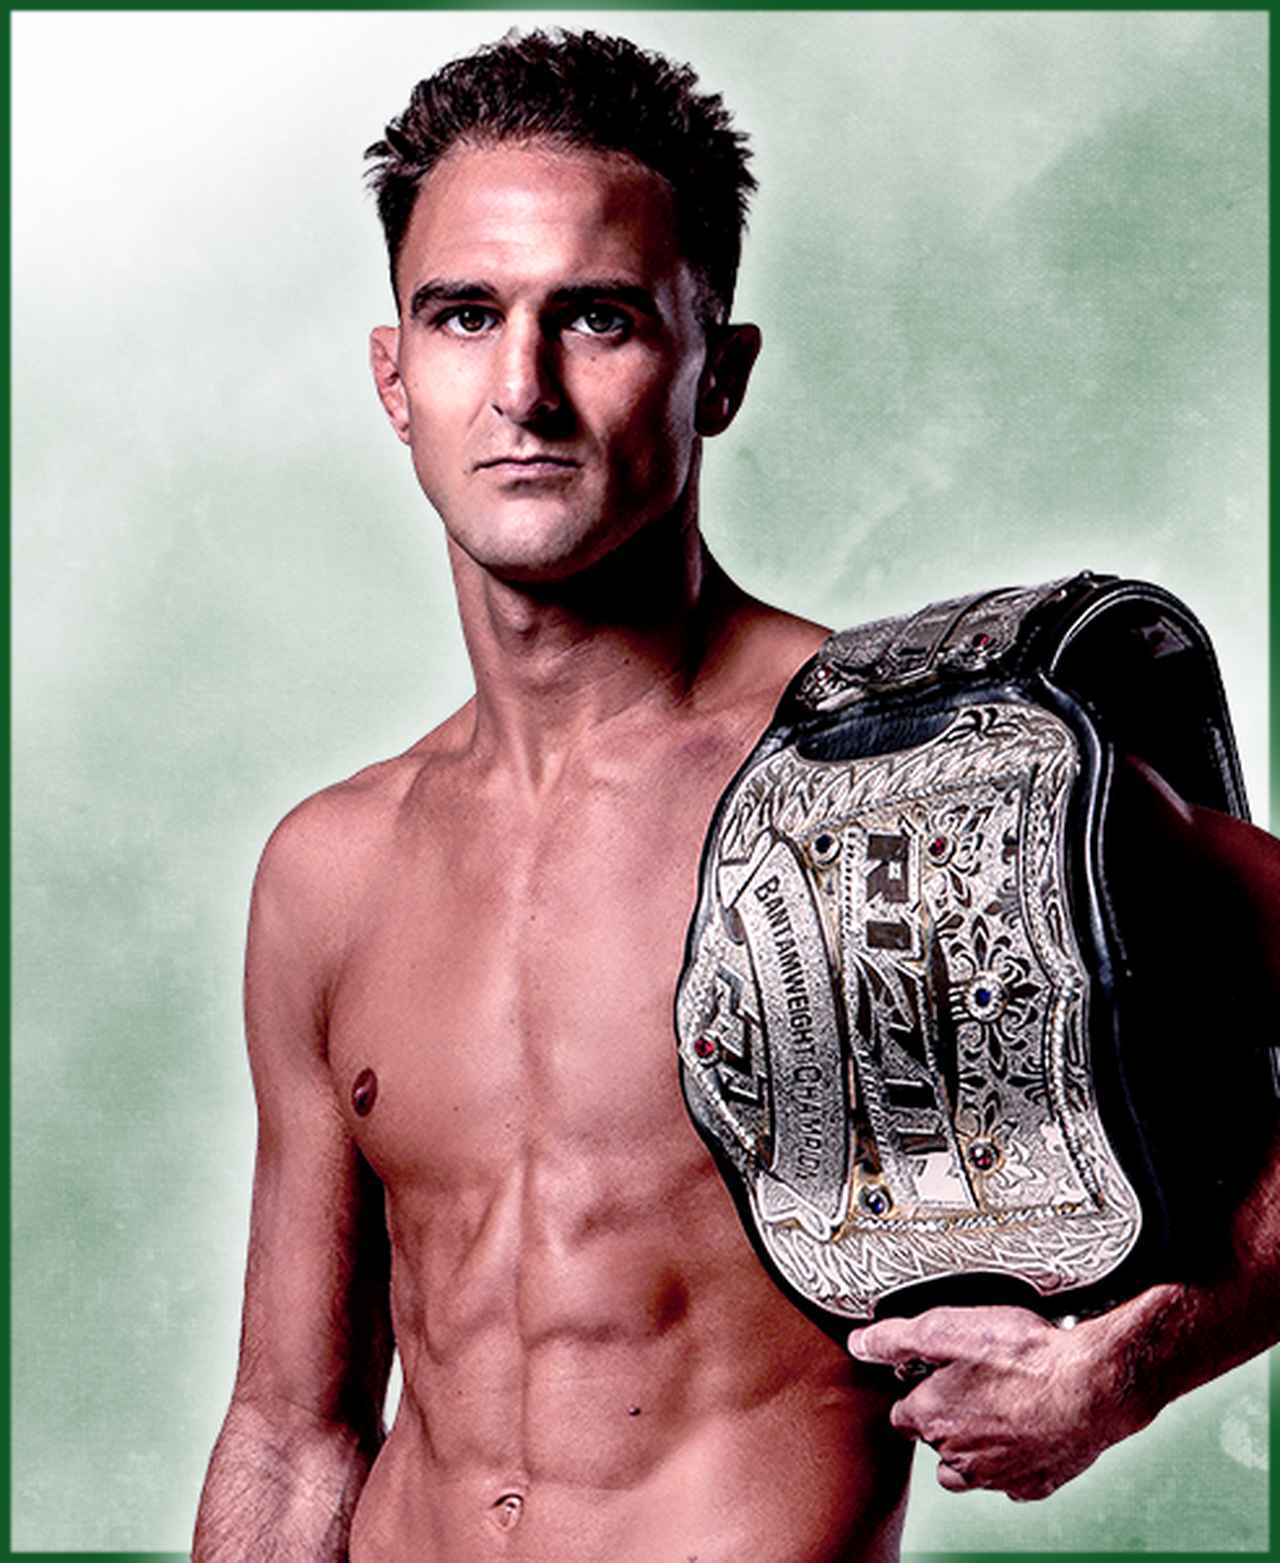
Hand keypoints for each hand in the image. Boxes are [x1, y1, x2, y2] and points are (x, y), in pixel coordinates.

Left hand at [847, 1306, 1144, 1500]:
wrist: (1091, 1386)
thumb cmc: (1023, 1355)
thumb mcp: (946, 1328)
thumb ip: (896, 1338)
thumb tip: (860, 1344)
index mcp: (931, 1418)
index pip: (902, 1413)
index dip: (914, 1389)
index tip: (928, 1374)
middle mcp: (958, 1455)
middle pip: (934, 1440)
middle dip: (942, 1416)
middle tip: (967, 1384)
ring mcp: (997, 1475)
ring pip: (967, 1468)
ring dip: (971, 1445)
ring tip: (992, 1410)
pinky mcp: (1034, 1483)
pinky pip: (1010, 1479)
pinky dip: (1011, 1460)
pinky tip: (1024, 1431)